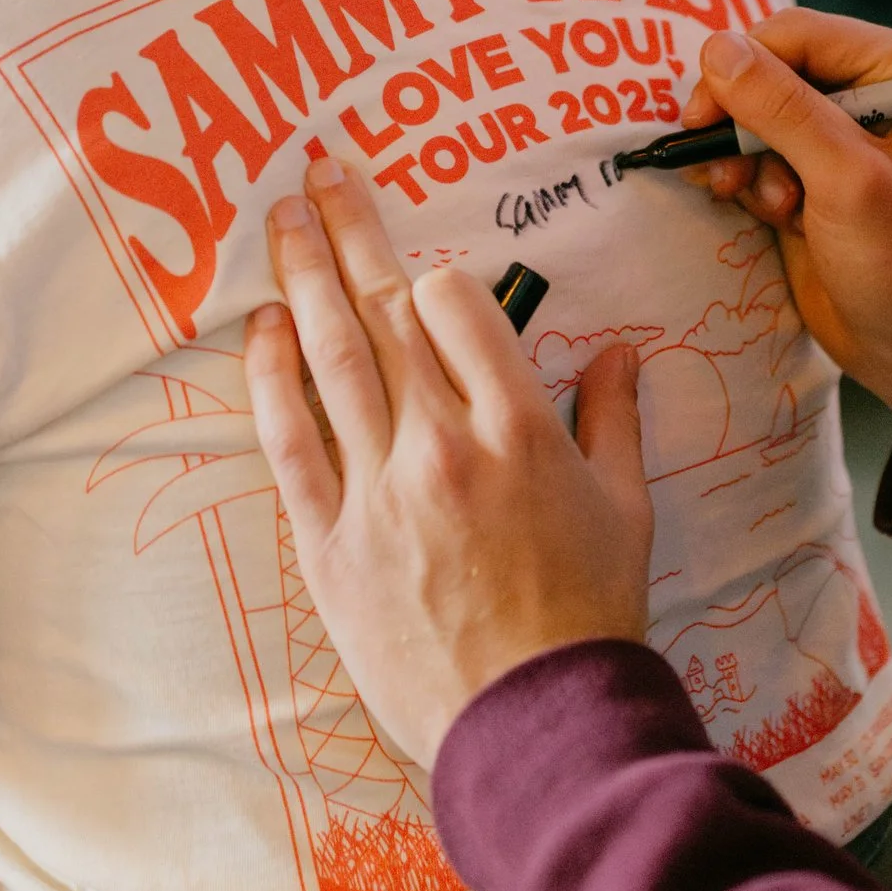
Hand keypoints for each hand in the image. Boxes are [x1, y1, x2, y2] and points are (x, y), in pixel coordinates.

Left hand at [243, 157, 654, 769]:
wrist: (532, 722)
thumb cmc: (590, 618)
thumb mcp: (628, 510)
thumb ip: (615, 421)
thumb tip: (619, 352)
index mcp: (520, 428)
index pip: (459, 308)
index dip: (439, 282)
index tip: (425, 279)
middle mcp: (443, 444)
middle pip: (383, 311)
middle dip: (352, 230)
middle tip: (320, 168)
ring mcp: (379, 491)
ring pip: (330, 357)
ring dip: (302, 276)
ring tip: (283, 217)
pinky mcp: (331, 541)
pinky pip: (291, 441)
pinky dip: (272, 378)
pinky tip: (263, 327)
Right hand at [683, 11, 891, 459]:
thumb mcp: (843, 180)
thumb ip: (782, 110)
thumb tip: (717, 49)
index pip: (797, 34)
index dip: (742, 66)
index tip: (703, 115)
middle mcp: (872, 87)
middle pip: (769, 68)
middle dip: (741, 119)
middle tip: (721, 166)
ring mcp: (840, 131)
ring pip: (754, 113)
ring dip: (745, 158)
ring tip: (770, 205)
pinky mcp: (812, 170)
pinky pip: (755, 151)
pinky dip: (749, 180)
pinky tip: (773, 215)